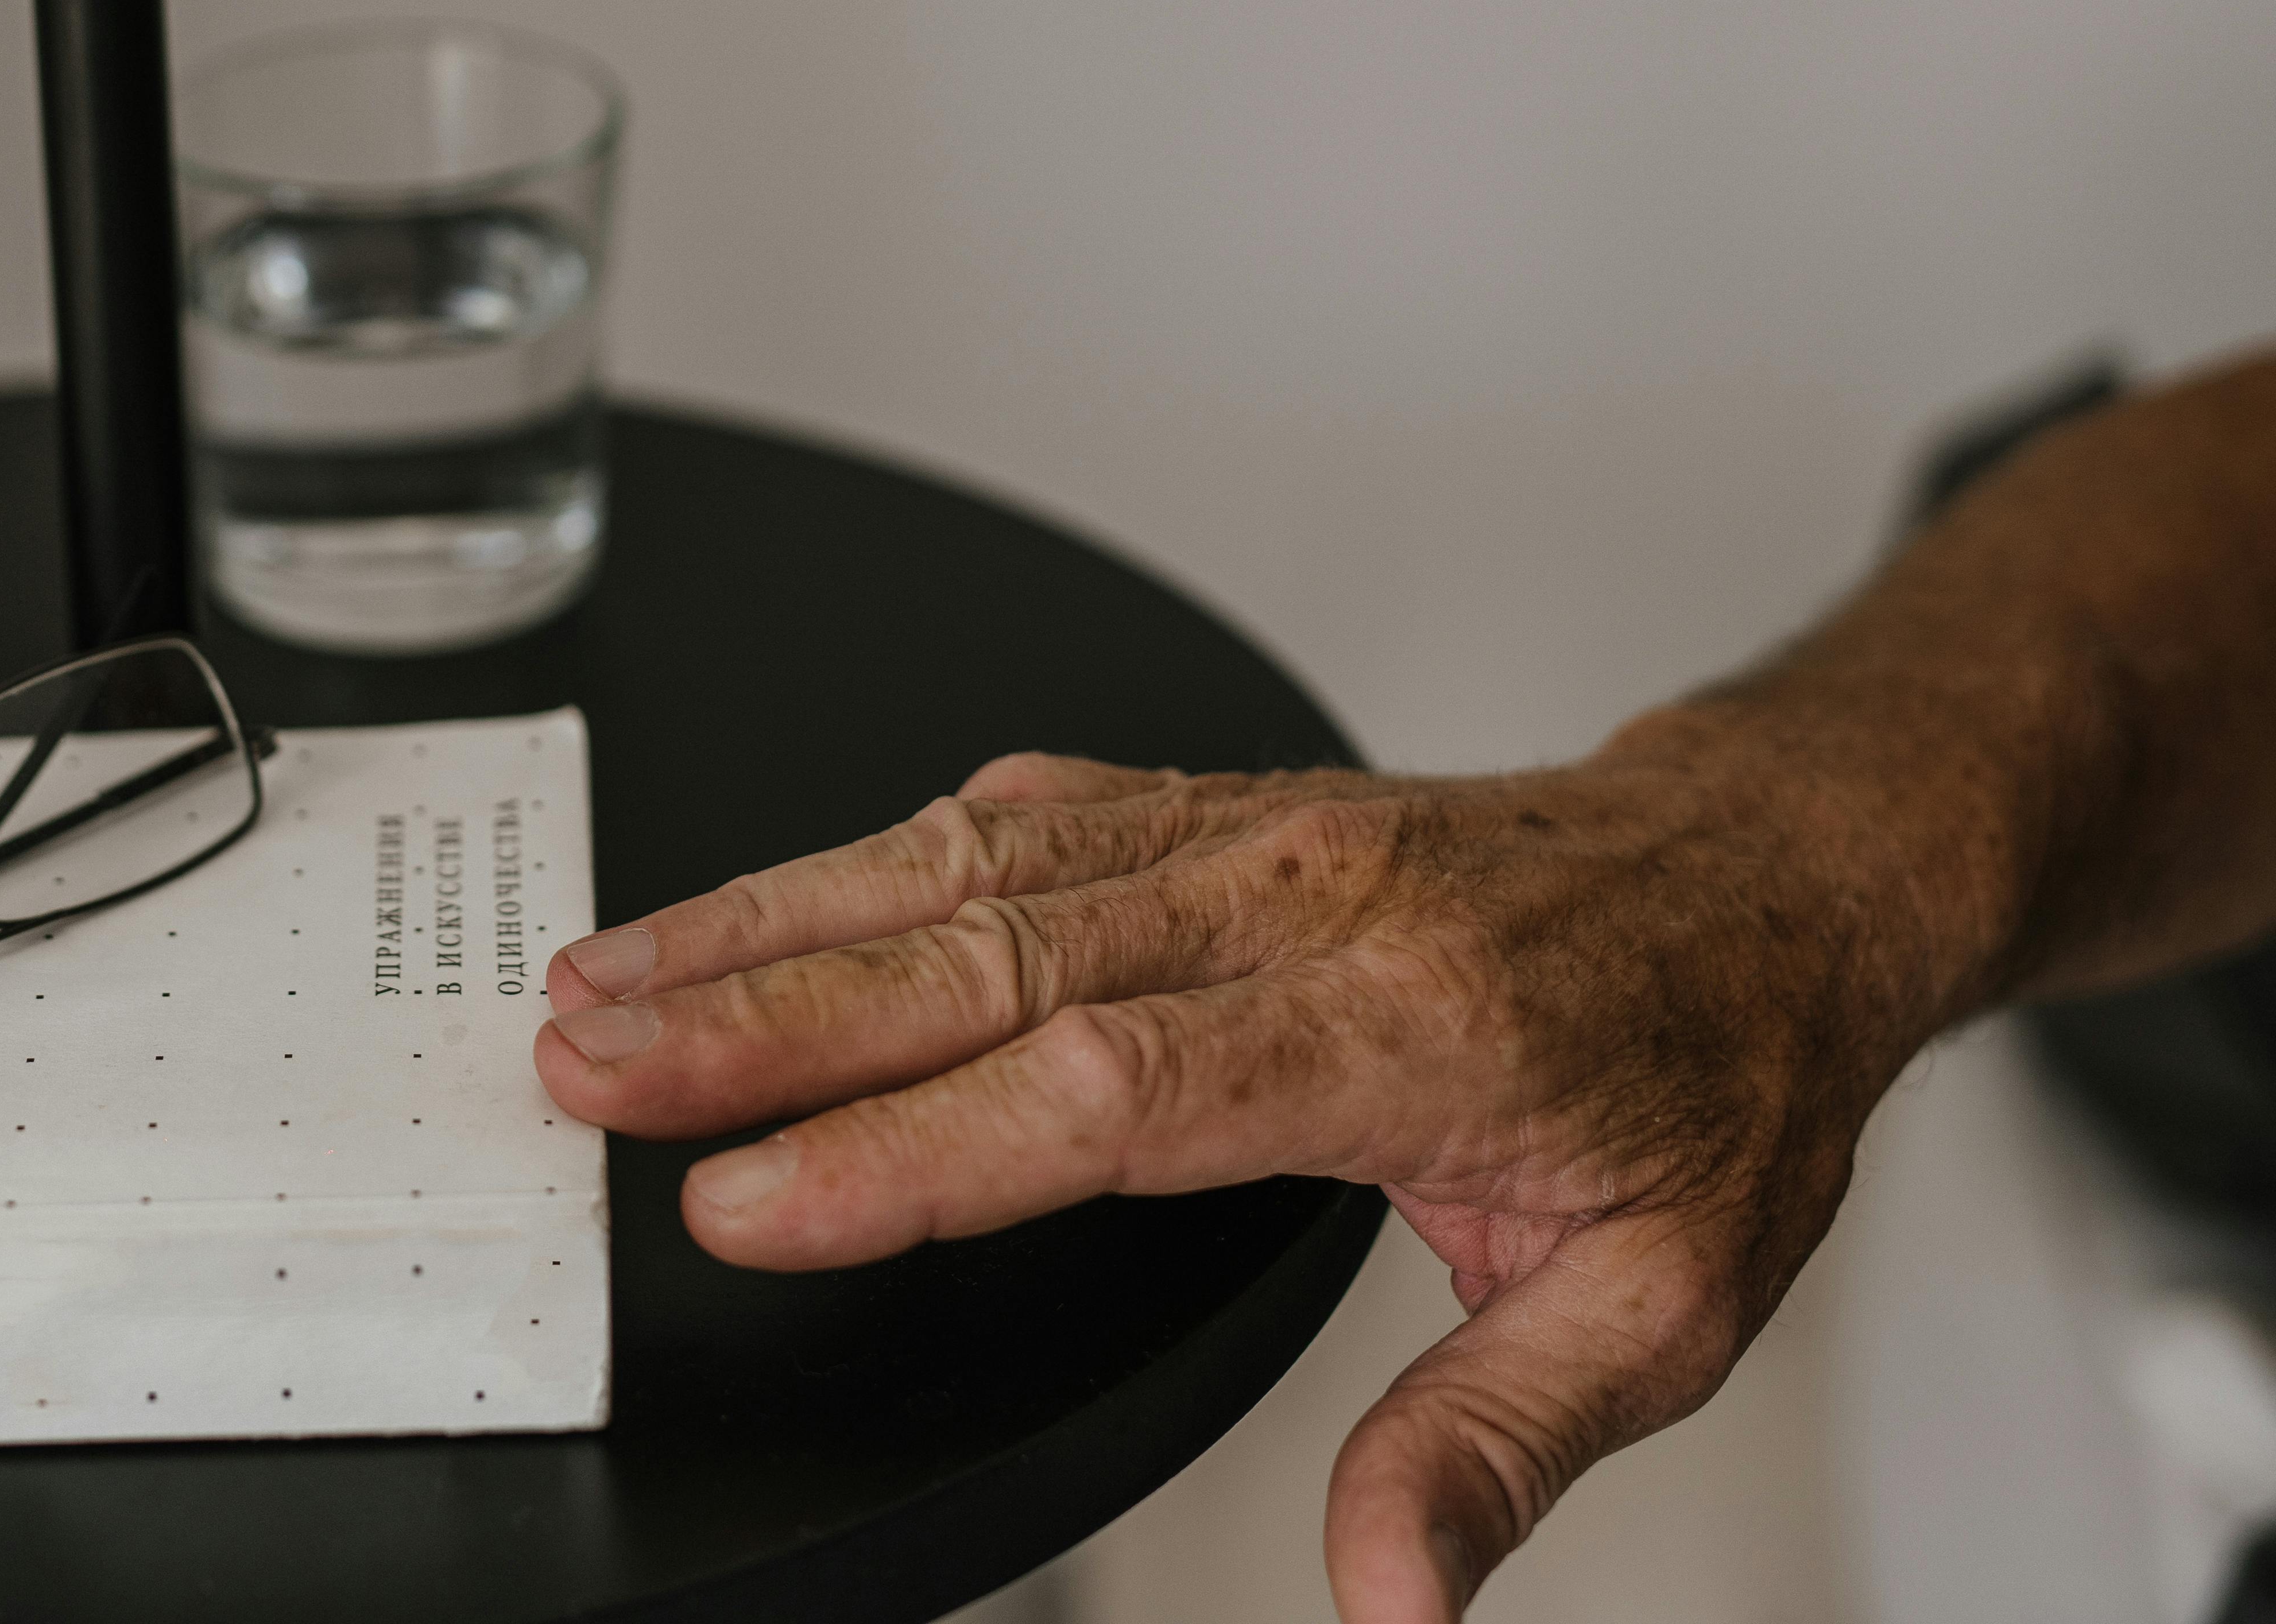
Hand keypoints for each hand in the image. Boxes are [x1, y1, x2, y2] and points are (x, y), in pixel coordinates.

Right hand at [532, 723, 1972, 1619]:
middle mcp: (1289, 900)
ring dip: (763, 920)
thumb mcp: (1663, 1305)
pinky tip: (746, 904)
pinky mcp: (1196, 801)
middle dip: (757, 1012)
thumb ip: (1492, 1449)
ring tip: (600, 980)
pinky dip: (851, 855)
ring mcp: (1231, 829)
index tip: (740, 1201)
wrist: (1758, 873)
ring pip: (957, 860)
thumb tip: (1385, 1605)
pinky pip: (1000, 808)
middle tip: (587, 1063)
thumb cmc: (1710, 1078)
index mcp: (1398, 1026)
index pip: (1101, 1087)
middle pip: (981, 949)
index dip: (905, 1149)